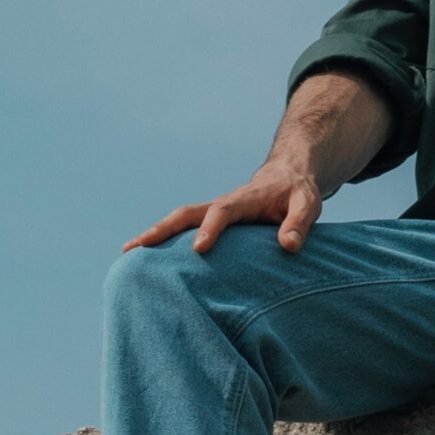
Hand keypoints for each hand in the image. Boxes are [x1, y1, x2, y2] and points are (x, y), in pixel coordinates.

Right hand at [124, 161, 323, 255]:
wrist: (287, 175)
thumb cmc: (297, 192)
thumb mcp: (308, 204)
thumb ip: (299, 223)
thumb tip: (288, 246)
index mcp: (243, 199)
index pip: (221, 211)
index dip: (209, 228)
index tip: (197, 249)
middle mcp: (222, 204)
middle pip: (185, 214)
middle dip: (161, 230)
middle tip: (136, 248)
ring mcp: (213, 213)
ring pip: (178, 221)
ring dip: (154, 235)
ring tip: (127, 254)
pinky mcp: (211, 221)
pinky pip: (184, 229)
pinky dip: (164, 241)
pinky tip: (148, 259)